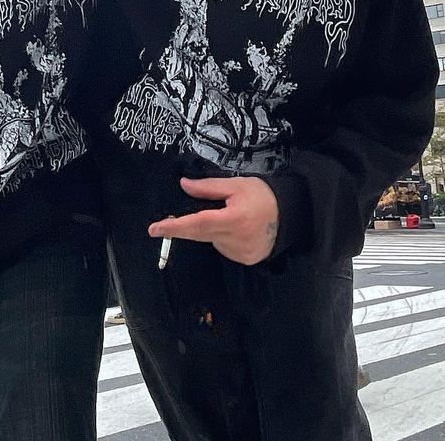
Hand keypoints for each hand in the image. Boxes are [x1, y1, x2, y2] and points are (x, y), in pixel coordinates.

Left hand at [147, 177, 278, 265]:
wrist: (290, 215)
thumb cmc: (261, 195)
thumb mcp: (235, 185)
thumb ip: (207, 187)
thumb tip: (183, 185)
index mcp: (233, 219)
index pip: (198, 223)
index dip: (175, 227)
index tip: (155, 229)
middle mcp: (236, 239)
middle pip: (200, 234)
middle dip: (185, 227)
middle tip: (169, 222)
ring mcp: (241, 253)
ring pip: (212, 241)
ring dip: (211, 231)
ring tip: (231, 217)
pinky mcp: (246, 260)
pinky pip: (224, 248)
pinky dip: (223, 239)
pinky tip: (238, 229)